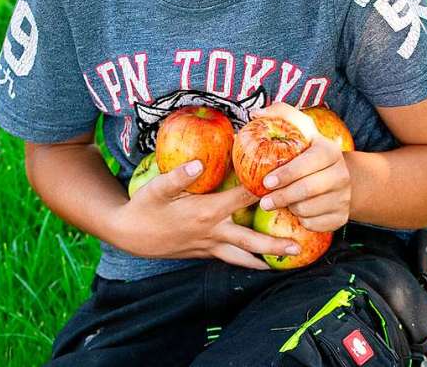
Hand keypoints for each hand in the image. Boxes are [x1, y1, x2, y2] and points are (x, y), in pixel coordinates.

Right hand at [112, 159, 304, 269]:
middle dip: (274, 244)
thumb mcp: (156, 188)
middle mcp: (212, 232)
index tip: (285, 184)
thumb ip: (177, 176)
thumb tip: (197, 163)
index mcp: (206, 213)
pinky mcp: (202, 253)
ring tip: (284, 263)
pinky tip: (256, 262)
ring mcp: (208, 246)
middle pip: (250, 240)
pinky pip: (230, 259)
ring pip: (242, 257)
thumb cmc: (144, 207)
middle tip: (297, 248)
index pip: (242, 199)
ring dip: (264, 260)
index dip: (263, 191)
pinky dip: (246, 261)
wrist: (129, 234)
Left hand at [251, 103, 351, 232]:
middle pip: (308, 190)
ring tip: (282, 202)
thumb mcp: (298, 129)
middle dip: (282, 197)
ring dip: (290, 208)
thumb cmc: (307, 150)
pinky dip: (301, 220)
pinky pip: (315, 224)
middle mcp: (341, 174)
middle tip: (263, 202)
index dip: (286, 174)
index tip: (266, 182)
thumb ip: (279, 115)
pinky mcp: (342, 217)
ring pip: (309, 209)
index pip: (308, 163)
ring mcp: (344, 197)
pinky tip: (297, 210)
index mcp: (329, 151)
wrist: (335, 175)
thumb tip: (257, 113)